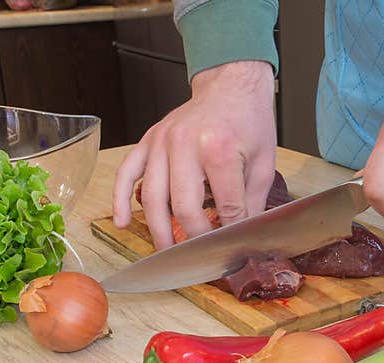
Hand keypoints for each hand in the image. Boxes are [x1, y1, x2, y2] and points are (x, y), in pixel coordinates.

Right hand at [112, 61, 276, 249]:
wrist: (230, 84)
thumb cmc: (248, 121)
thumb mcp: (263, 162)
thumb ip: (253, 201)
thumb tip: (243, 236)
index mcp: (219, 150)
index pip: (224, 206)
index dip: (229, 233)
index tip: (230, 248)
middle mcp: (185, 145)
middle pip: (182, 207)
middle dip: (192, 238)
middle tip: (199, 257)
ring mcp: (162, 142)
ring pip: (152, 198)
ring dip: (158, 231)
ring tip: (167, 254)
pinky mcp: (149, 140)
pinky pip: (127, 173)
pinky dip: (120, 200)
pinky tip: (123, 223)